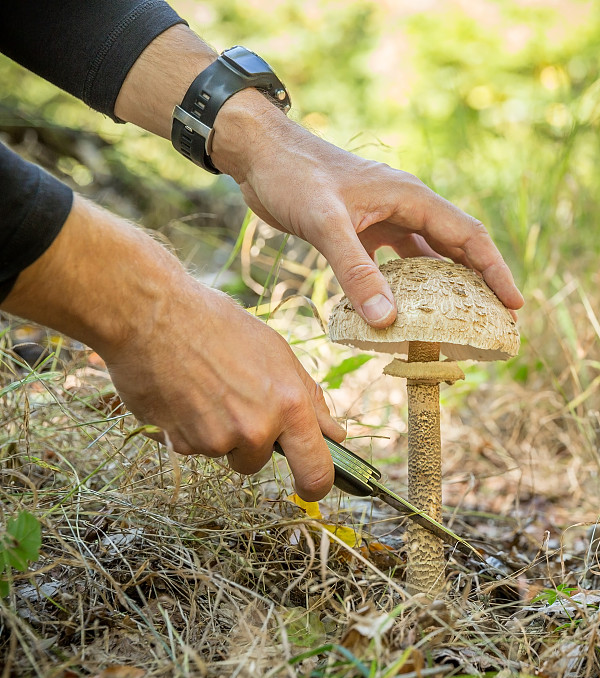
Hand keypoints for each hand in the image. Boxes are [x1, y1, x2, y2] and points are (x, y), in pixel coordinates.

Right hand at [1, 196, 343, 499]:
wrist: (151, 315)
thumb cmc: (216, 324)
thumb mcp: (276, 352)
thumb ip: (309, 399)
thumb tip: (336, 435)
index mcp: (289, 405)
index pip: (316, 471)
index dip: (316, 486)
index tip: (311, 489)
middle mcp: (256, 429)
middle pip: (259, 463)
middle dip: (252, 446)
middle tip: (234, 403)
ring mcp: (217, 440)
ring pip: (224, 452)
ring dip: (217, 431)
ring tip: (203, 387)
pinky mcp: (181, 444)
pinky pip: (194, 447)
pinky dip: (189, 428)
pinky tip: (182, 393)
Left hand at [212, 92, 523, 325]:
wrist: (258, 154)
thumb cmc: (293, 176)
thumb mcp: (326, 225)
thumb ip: (356, 271)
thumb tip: (387, 320)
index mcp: (409, 198)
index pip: (467, 236)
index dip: (494, 271)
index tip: (513, 304)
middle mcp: (403, 207)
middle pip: (453, 249)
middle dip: (475, 285)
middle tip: (492, 322)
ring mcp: (381, 219)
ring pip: (423, 259)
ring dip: (439, 289)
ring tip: (454, 324)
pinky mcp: (360, 231)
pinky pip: (392, 264)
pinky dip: (401, 288)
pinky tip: (400, 312)